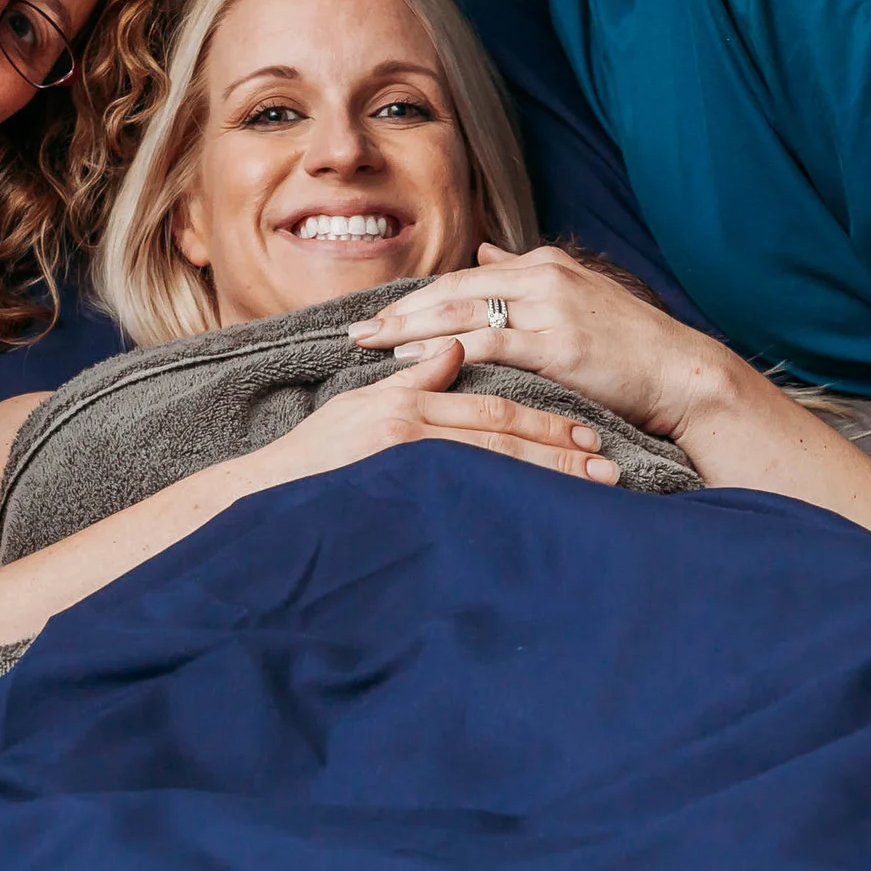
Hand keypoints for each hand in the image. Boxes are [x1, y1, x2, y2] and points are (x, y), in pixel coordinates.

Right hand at [239, 337, 620, 490]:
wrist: (262, 500)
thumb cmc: (309, 460)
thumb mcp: (359, 409)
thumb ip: (412, 382)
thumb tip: (453, 351)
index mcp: (407, 408)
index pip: (490, 408)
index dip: (543, 420)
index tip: (586, 434)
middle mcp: (411, 430)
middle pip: (503, 434)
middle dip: (560, 447)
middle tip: (608, 463)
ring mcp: (405, 464)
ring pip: (494, 466)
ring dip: (550, 476)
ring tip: (597, 487)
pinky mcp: (397, 493)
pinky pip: (467, 498)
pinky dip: (510, 504)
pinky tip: (546, 519)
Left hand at [347, 244, 735, 442]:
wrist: (682, 371)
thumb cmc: (630, 344)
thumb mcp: (578, 292)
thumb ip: (526, 271)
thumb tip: (485, 247)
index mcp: (543, 264)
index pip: (464, 276)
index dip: (417, 296)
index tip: (378, 314)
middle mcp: (542, 277)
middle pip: (453, 289)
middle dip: (400, 311)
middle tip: (355, 331)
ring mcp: (550, 308)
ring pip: (462, 312)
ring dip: (410, 331)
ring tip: (371, 347)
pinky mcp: (558, 344)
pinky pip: (488, 343)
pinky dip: (446, 351)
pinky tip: (416, 363)